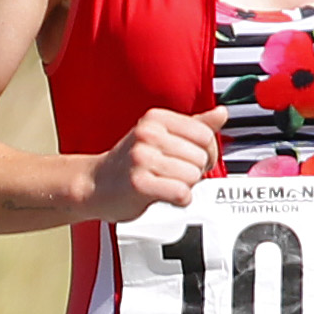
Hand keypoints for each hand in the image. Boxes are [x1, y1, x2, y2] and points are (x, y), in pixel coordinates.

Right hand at [85, 104, 229, 220]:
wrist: (93, 185)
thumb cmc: (126, 163)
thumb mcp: (159, 136)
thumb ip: (193, 125)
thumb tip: (221, 113)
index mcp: (155, 119)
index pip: (205, 134)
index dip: (208, 152)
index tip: (197, 161)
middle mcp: (148, 134)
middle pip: (201, 156)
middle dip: (195, 171)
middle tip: (175, 176)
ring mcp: (141, 158)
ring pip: (193, 176)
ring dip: (185, 187)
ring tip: (166, 185)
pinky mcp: (139, 183)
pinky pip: (180, 192)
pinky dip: (179, 199)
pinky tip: (165, 196)